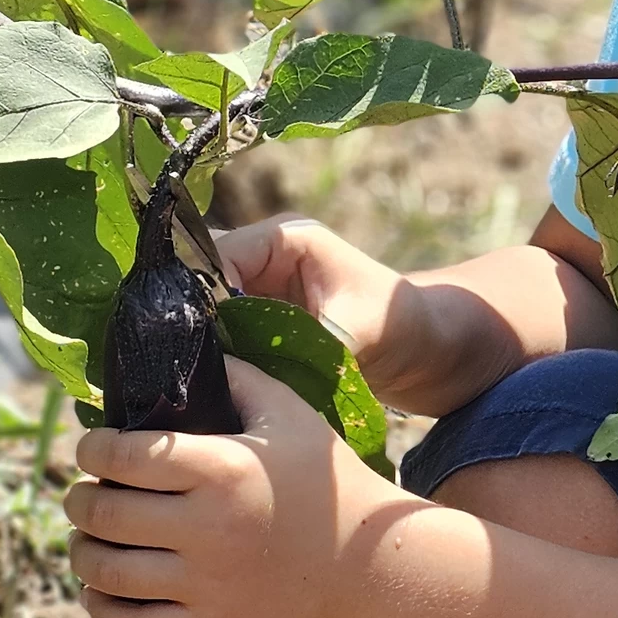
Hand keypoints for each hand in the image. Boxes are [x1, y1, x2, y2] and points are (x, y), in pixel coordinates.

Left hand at [65, 357, 402, 617]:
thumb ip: (236, 378)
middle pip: (103, 514)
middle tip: (84, 491)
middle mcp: (207, 528)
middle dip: (78, 499)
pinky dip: (100, 607)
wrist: (366, 564)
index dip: (91, 449)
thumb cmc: (325, 482)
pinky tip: (99, 589)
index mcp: (222, 469)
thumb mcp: (289, 414)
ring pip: (105, 573)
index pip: (123, 456)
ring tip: (86, 538)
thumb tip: (184, 354)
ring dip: (81, 551)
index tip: (92, 447)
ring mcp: (205, 583)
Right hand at [216, 214, 437, 400]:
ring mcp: (258, 283)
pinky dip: (216, 352)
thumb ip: (304, 339)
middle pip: (200, 277)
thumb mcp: (356, 331)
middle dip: (194, 318)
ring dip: (203, 338)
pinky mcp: (258, 315)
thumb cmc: (399, 326)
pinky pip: (220, 329)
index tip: (201, 341)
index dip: (202, 295)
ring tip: (197, 374)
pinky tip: (213, 380)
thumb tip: (253, 363)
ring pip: (204, 305)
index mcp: (285, 237)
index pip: (219, 255)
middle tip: (194, 362)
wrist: (424, 347)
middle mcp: (264, 253)